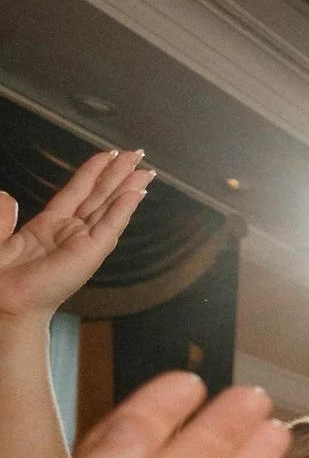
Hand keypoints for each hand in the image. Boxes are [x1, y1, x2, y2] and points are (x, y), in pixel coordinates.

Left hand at [0, 149, 152, 325]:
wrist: (5, 304)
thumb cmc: (1, 279)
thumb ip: (2, 215)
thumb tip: (5, 195)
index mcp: (49, 226)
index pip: (77, 191)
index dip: (93, 171)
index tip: (109, 155)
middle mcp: (70, 232)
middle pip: (100, 195)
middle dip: (119, 173)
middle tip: (138, 154)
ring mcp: (83, 243)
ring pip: (109, 207)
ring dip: (128, 187)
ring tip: (145, 170)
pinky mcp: (90, 254)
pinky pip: (110, 226)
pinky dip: (123, 209)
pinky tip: (135, 194)